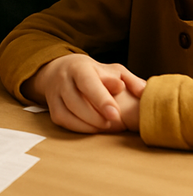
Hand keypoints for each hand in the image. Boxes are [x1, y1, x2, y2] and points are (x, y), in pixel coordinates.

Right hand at [24, 54, 145, 133]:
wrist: (61, 69)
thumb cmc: (95, 73)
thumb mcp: (113, 70)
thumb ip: (130, 80)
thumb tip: (143, 92)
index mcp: (80, 67)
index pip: (88, 83)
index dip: (101, 99)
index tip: (115, 114)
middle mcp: (63, 79)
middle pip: (75, 101)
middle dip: (96, 117)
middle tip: (116, 123)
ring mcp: (55, 93)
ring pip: (67, 113)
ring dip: (89, 124)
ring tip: (107, 126)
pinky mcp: (52, 107)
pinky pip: (64, 121)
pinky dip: (80, 128)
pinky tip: (94, 128)